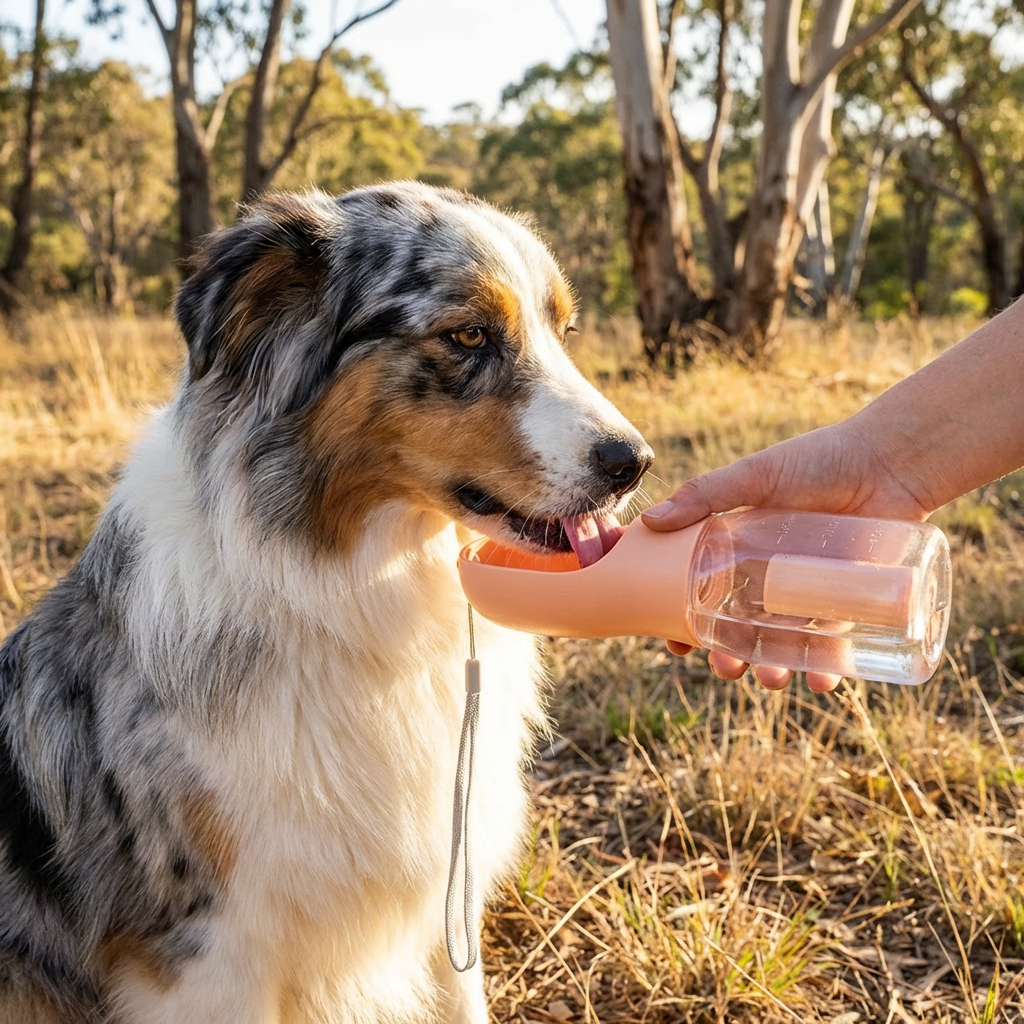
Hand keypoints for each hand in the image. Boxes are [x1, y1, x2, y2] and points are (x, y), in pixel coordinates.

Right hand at [646, 417, 934, 692]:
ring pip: (784, 643)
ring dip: (773, 668)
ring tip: (771, 676)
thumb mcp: (754, 475)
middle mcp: (771, 575)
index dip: (687, 622)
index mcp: (740, 548)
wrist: (892, 461)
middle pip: (741, 627)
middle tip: (725, 666)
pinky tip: (823, 680)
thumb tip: (649, 522)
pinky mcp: (851, 602)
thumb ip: (703, 496)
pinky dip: (828, 668)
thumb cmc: (821, 460)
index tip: (674, 644)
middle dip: (729, 655)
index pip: (705, 592)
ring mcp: (810, 591)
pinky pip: (836, 645)